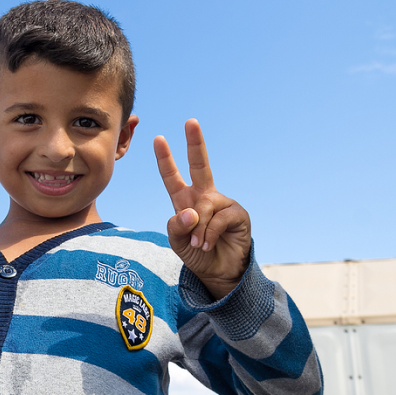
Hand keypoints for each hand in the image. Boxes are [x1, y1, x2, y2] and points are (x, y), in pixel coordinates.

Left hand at [154, 119, 251, 298]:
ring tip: (198, 244)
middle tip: (191, 121)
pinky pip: (219, 217)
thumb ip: (176, 227)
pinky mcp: (237, 213)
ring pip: (205, 206)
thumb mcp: (177, 242)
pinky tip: (208, 243)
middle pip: (199, 165)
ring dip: (198, 229)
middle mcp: (204, 196)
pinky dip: (210, 232)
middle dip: (195, 143)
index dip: (165, 159)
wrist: (218, 272)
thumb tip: (190, 212)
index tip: (158, 139)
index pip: (172, 177)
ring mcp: (222, 203)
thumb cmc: (196, 254)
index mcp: (185, 200)